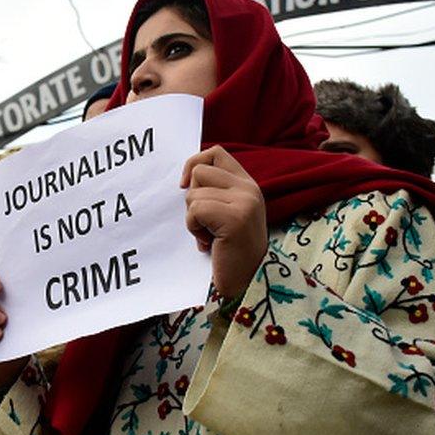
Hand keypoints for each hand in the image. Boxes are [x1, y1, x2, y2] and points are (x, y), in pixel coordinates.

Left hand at [181, 145, 267, 299]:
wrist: (247, 281)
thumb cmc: (229, 250)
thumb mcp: (226, 212)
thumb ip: (214, 192)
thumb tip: (186, 178)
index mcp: (247, 184)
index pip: (215, 153)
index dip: (194, 163)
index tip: (186, 185)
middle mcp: (249, 189)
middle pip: (199, 171)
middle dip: (192, 198)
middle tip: (205, 222)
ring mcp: (244, 202)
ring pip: (194, 193)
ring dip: (193, 218)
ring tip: (209, 235)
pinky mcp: (235, 218)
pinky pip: (195, 211)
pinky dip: (194, 228)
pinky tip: (208, 242)